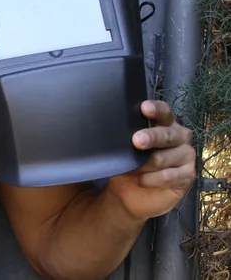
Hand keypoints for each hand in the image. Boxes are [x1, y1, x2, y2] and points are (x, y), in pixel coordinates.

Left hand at [105, 100, 196, 220]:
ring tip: (131, 170)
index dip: (156, 109)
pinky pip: (167, 176)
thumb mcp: (124, 147)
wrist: (131, 192)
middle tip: (136, 141)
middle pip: (166, 134)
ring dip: (143, 166)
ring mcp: (186, 155)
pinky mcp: (188, 174)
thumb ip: (124, 135)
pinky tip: (141, 180)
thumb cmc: (129, 162)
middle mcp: (179, 136)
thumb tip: (111, 128)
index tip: (144, 108)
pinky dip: (150, 179)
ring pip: (163, 158)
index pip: (163, 112)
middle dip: (151, 137)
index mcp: (164, 123)